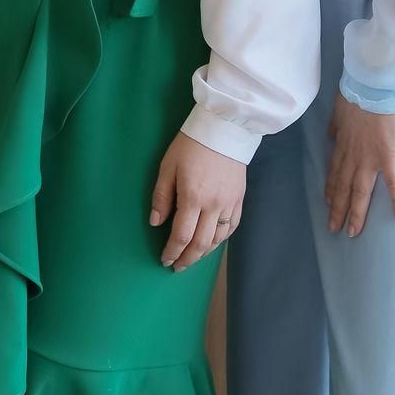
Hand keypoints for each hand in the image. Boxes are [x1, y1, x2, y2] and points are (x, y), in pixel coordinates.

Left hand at [150, 132, 246, 270]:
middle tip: (177, 266)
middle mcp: (213, 205)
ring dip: (204, 253)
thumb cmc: (191, 144)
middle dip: (187, 259)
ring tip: (193, 257)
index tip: (165, 260)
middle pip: (201, 243)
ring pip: (218, 239)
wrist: (224, 127)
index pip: (181, 235)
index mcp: (193, 197)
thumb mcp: (167, 166)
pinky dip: (221, 239)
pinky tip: (213, 242)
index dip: (172, 251)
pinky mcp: (239, 198)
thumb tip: (155, 222)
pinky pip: (232, 226)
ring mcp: (229, 203)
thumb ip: (161, 197)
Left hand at [325, 96, 394, 237]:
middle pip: (343, 188)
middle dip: (338, 210)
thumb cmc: (356, 94)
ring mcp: (370, 159)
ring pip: (360, 192)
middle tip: (334, 228)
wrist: (372, 87)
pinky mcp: (389, 157)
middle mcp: (353, 157)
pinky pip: (394, 183)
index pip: (334, 173)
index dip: (331, 190)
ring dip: (356, 213)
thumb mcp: (338, 110)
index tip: (328, 203)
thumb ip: (335, 125)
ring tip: (353, 232)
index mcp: (342, 146)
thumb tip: (330, 135)